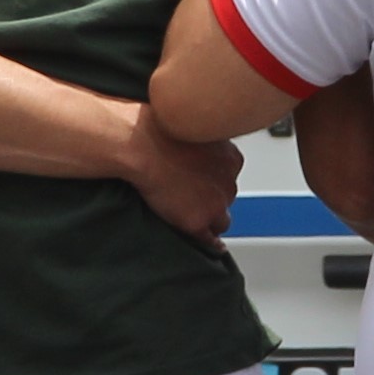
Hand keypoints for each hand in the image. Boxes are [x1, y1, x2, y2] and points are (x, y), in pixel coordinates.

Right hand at [111, 104, 243, 244]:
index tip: (202, 183)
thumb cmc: (157, 129)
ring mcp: (215, 203)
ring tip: (190, 217)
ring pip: (221, 220)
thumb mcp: (193, 128)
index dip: (214, 182)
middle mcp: (229, 181)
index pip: (229, 177)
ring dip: (209, 219)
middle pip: (226, 198)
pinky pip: (209, 240)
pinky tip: (207, 245)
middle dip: (212, 199)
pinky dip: (208, 243)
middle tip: (190, 197)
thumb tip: (196, 147)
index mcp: (231, 158)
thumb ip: (203, 141)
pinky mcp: (198, 220)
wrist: (142, 144)